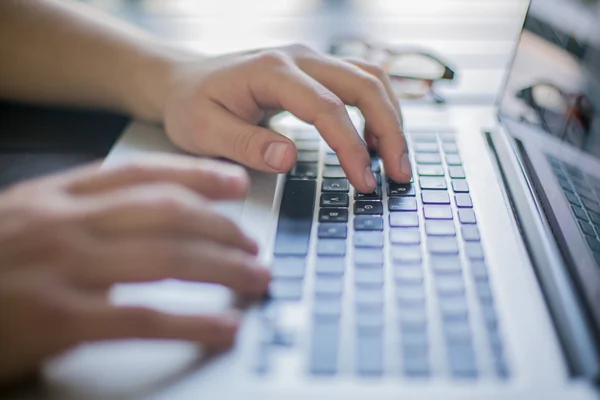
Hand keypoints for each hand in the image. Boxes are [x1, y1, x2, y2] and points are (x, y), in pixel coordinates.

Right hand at [0, 155, 269, 385]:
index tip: (234, 182)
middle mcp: (66, 224)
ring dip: (222, 269)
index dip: (196, 174)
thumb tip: (139, 217)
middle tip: (253, 244)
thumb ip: (76, 212)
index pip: (142, 174)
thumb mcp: (24, 221)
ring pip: (166, 257)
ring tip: (254, 279)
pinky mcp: (57, 319)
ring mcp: (63, 269)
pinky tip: (221, 327)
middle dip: (222, 228)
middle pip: (168, 214)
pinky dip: (191, 322)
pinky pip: (142, 317)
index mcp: (57, 197)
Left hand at [155, 44, 410, 192]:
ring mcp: (310, 61)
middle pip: (364, 84)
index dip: (351, 147)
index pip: (327, 108)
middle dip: (391, 130)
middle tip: (401, 174)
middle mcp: (298, 58)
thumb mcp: (203, 131)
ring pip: (370, 78)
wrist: (183, 82)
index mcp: (271, 72)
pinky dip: (377, 110)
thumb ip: (245, 144)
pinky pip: (360, 82)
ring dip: (390, 118)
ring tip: (396, 160)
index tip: (364, 182)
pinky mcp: (315, 71)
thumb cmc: (191, 106)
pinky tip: (374, 141)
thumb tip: (288, 159)